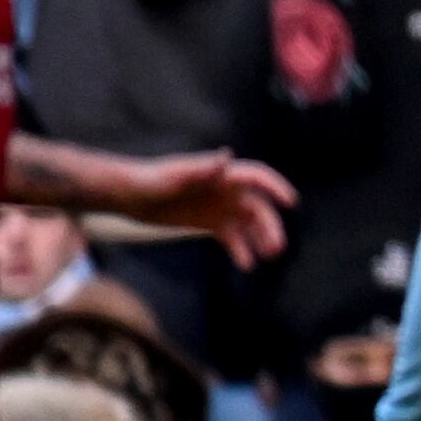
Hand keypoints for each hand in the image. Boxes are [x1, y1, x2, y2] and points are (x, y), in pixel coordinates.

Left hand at [121, 149, 298, 266]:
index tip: (291, 203)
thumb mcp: (175, 175)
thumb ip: (202, 168)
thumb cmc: (150, 180)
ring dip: (261, 238)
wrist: (129, 195)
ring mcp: (218, 206)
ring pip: (248, 223)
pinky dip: (241, 249)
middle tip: (277, 248)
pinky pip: (231, 236)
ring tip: (269, 257)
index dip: (276, 187)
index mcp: (221, 174)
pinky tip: (246, 265)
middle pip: (257, 206)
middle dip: (270, 225)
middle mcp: (225, 190)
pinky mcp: (208, 221)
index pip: (257, 176)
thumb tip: (228, 156)